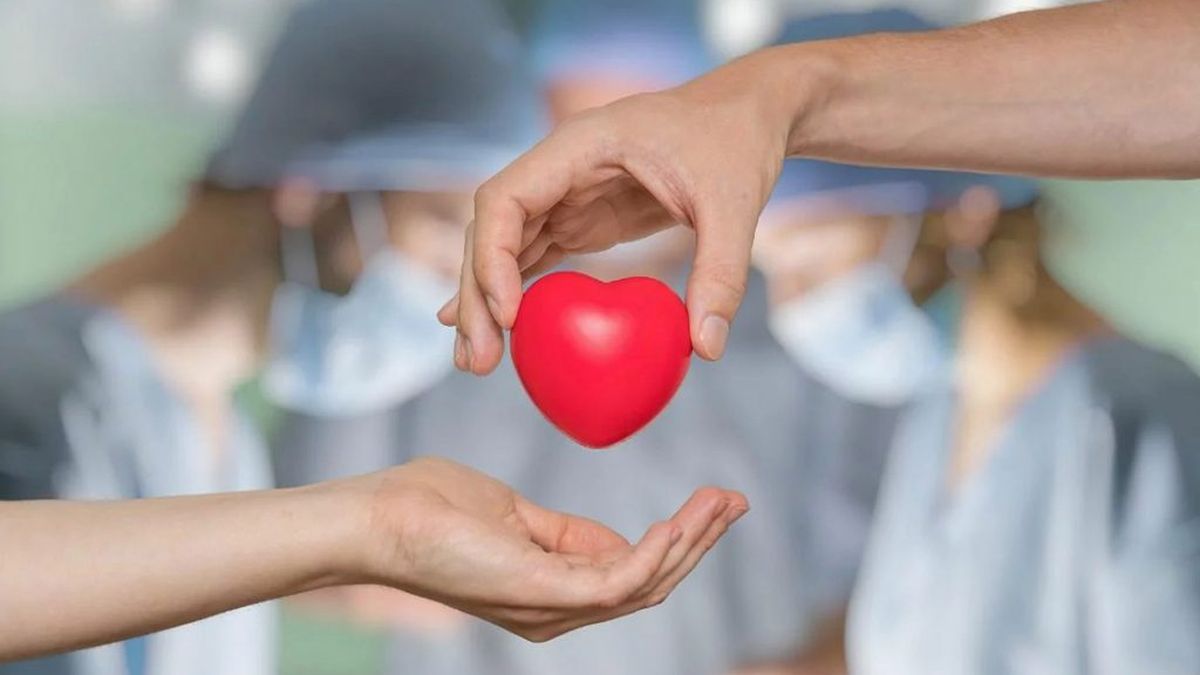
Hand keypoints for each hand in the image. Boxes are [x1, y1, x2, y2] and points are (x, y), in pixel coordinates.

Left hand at [342, 457, 748, 641]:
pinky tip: (683, 520)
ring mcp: (551, 606)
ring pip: (646, 585)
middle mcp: (557, 611)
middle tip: (735, 500)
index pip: (631, 575)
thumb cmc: (431, 508)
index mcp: (551, 592)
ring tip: (723, 501)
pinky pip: (620, 579)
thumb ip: (562, 531)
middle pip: (651, 585)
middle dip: (699, 543)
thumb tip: (612, 538)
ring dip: (692, 541)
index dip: (679, 540)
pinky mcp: (542, 591)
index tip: (712, 499)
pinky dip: (658, 550)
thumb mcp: (512, 514)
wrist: (379, 516)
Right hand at [439, 50, 805, 372]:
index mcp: (580, 145)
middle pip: (490, 229)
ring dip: (486, 302)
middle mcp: (558, 168)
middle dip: (477, 294)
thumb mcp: (735, 203)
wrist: (746, 115)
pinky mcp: (580, 218)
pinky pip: (532, 258)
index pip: (505, 197)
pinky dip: (512, 295)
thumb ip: (721, 272)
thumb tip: (707, 349)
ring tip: (478, 363)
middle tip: (480, 361)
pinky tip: (499, 334)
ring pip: (502, 247)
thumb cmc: (736, 143)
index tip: (510, 315)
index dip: (493, 255)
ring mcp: (564, 194)